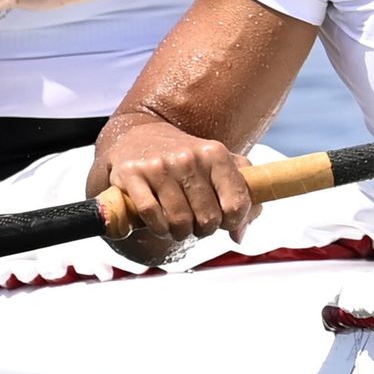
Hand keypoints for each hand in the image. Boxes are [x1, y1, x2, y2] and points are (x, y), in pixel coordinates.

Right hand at [86, 122, 257, 262]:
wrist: (141, 137)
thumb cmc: (187, 160)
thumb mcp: (220, 167)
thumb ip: (241, 197)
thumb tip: (239, 236)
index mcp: (216, 154)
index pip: (236, 204)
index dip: (233, 222)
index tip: (225, 222)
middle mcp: (188, 158)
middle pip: (208, 219)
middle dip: (204, 230)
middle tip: (197, 223)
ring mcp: (159, 165)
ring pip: (179, 222)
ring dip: (180, 232)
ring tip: (178, 224)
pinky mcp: (132, 174)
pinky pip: (151, 215)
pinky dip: (158, 227)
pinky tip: (160, 223)